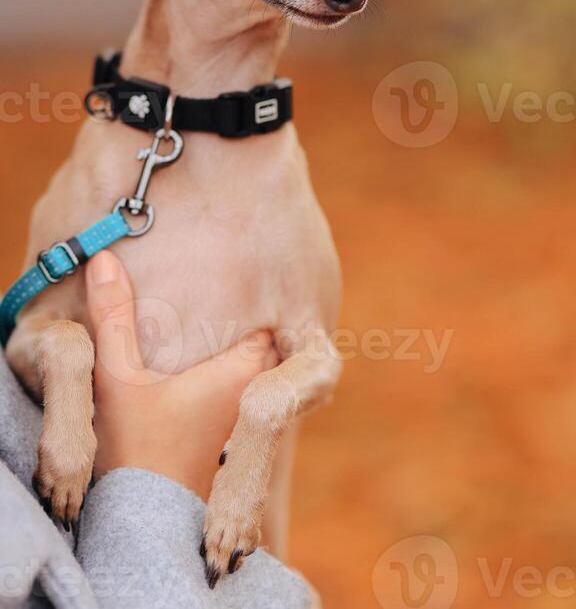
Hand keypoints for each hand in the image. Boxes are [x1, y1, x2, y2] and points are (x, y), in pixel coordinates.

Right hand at [85, 250, 276, 500]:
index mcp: (242, 369)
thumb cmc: (136, 448)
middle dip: (249, 329)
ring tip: (217, 343)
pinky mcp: (235, 444)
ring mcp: (247, 422)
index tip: (241, 278)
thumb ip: (113, 315)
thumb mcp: (117, 376)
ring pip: (258, 374)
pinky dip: (235, 387)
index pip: (263, 318)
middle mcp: (254, 394)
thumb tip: (103, 258)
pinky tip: (204, 384)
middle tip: (229, 301)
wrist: (145, 524)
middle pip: (265, 345)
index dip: (251, 301)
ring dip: (243, 359)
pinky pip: (245, 399)